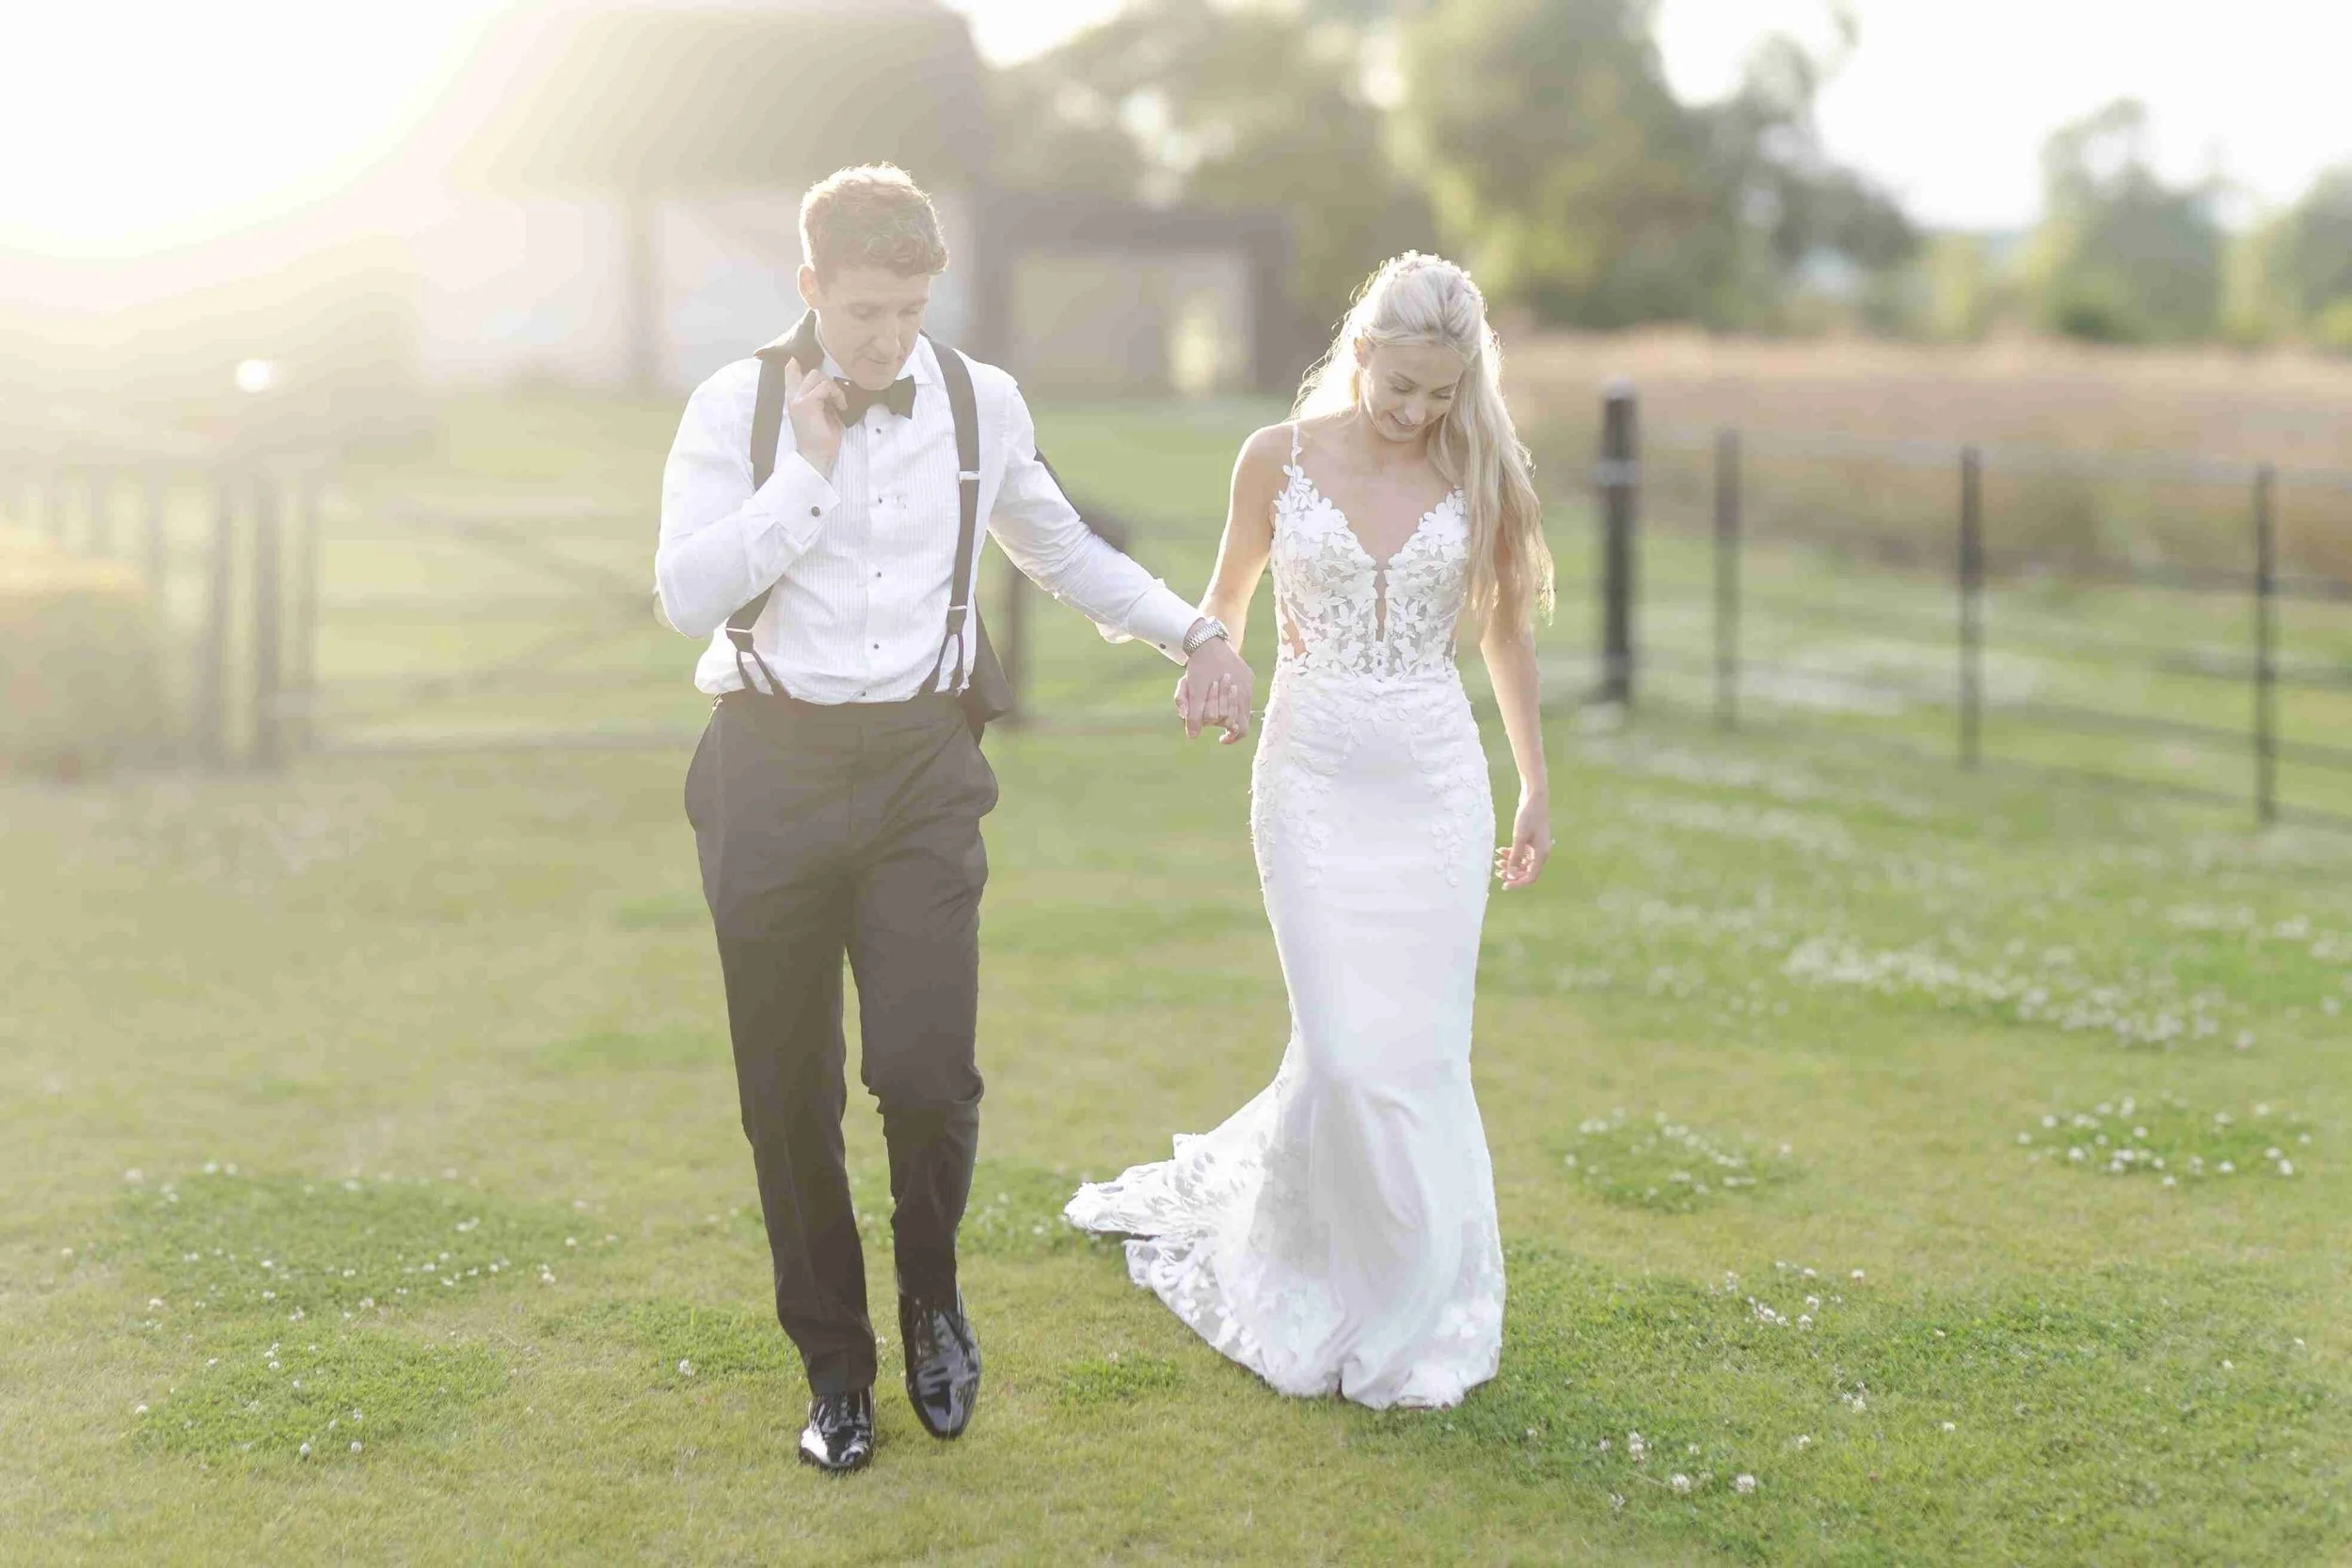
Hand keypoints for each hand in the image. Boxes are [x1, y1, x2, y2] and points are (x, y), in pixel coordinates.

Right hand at [782, 357, 846, 479]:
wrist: (818, 455)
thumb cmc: (822, 438)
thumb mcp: (824, 413)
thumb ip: (822, 397)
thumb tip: (830, 386)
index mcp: (795, 399)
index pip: (790, 373)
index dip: (795, 364)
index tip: (800, 360)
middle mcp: (793, 397)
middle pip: (812, 373)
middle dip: (829, 382)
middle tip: (837, 399)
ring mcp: (798, 399)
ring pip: (818, 376)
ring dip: (834, 389)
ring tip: (839, 404)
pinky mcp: (806, 403)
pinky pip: (824, 387)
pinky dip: (836, 394)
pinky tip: (840, 407)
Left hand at [1175, 637, 1252, 743]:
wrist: (1207, 639)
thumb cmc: (1200, 666)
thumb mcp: (1194, 692)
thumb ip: (1194, 715)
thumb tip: (1193, 737)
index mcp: (1238, 697)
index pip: (1241, 728)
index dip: (1233, 737)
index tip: (1222, 739)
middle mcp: (1247, 690)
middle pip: (1240, 716)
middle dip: (1224, 719)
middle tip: (1210, 717)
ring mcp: (1248, 680)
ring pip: (1240, 704)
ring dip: (1225, 706)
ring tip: (1211, 701)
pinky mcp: (1245, 672)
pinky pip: (1240, 690)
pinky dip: (1228, 695)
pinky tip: (1216, 688)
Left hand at [1495, 790, 1550, 889]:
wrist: (1534, 797)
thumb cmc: (1528, 815)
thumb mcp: (1519, 837)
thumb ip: (1515, 857)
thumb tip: (1511, 874)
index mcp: (1542, 854)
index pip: (1531, 877)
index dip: (1517, 883)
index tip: (1504, 885)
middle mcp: (1542, 852)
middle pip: (1527, 871)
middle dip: (1512, 873)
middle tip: (1497, 872)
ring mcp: (1537, 846)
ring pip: (1524, 863)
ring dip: (1511, 864)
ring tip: (1497, 861)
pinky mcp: (1532, 839)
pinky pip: (1523, 853)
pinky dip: (1513, 854)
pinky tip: (1501, 850)